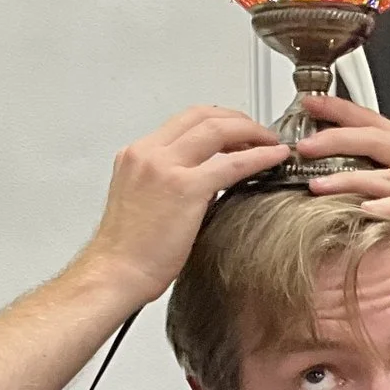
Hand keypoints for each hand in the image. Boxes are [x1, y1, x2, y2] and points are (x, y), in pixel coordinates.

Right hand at [79, 106, 287, 302]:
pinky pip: (232, 164)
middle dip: (236, 120)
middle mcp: (148, 153)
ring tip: (269, 143)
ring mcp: (165, 167)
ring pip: (217, 129)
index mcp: (136, 155)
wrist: (115, 274)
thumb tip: (208, 181)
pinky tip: (275, 158)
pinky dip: (259, 156)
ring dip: (250, 131)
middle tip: (259, 133)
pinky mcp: (186, 188)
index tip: (238, 131)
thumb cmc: (128, 251)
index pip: (183, 122)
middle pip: (202, 116)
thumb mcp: (144, 201)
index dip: (217, 121)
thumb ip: (172, 182)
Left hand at [293, 93, 389, 275]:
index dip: (342, 112)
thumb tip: (359, 189)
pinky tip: (366, 210)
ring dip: (351, 177)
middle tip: (302, 143)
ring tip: (319, 184)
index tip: (309, 104)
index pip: (376, 124)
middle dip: (336, 137)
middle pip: (377, 139)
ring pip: (389, 174)